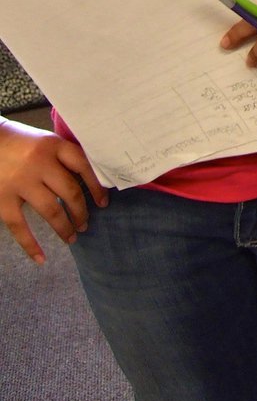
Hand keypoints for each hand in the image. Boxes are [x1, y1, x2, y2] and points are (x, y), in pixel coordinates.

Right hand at [0, 120, 107, 263]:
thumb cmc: (21, 142)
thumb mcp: (46, 142)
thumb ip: (64, 157)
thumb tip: (90, 181)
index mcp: (54, 145)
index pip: (83, 166)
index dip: (96, 186)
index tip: (103, 203)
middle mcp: (40, 163)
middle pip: (70, 191)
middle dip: (81, 212)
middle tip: (85, 224)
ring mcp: (21, 182)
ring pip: (51, 210)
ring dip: (64, 228)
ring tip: (72, 237)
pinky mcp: (2, 199)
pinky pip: (19, 227)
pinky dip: (30, 246)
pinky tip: (41, 258)